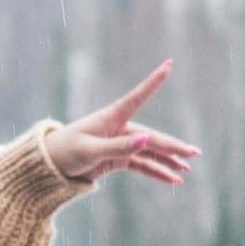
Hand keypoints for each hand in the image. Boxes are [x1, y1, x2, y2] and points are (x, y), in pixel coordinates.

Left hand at [43, 62, 198, 186]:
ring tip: (188, 169)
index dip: (153, 82)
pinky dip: (157, 172)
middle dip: (173, 146)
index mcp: (111, 118)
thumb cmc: (65, 152)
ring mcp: (120, 144)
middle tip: (194, 153)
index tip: (168, 65)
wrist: (50, 167)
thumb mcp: (90, 150)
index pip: (137, 97)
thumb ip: (118, 146)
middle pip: (152, 136)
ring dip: (169, 160)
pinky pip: (142, 165)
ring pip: (150, 151)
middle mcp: (120, 129)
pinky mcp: (118, 159)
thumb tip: (145, 140)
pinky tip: (173, 180)